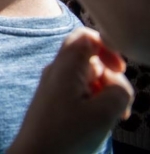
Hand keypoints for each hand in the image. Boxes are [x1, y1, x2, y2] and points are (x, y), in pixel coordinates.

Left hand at [8, 28, 132, 153]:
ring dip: (103, 94)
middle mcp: (57, 71)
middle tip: (115, 103)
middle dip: (110, 78)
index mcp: (65, 66)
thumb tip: (116, 85)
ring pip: (89, 78)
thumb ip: (119, 90)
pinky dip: (93, 103)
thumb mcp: (104, 113)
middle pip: (91, 59)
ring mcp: (54, 86)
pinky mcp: (55, 102)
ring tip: (105, 118)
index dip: (108, 46)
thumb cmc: (64, 137)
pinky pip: (80, 93)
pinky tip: (96, 123)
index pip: (86, 36)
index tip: (120, 69)